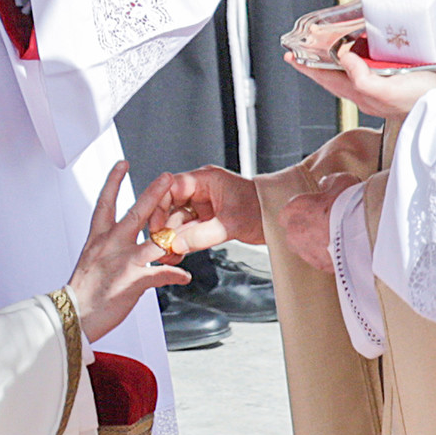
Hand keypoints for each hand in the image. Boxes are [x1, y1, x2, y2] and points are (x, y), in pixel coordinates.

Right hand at [68, 162, 189, 341]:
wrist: (72, 316)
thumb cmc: (81, 293)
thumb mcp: (91, 263)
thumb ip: (106, 251)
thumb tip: (116, 250)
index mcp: (98, 238)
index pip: (105, 203)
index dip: (113, 182)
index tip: (121, 165)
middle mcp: (110, 245)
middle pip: (135, 213)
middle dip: (153, 193)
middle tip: (166, 177)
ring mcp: (122, 261)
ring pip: (154, 240)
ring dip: (173, 231)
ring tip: (189, 223)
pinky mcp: (132, 281)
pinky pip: (160, 274)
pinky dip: (175, 275)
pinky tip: (185, 276)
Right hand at [148, 165, 264, 256]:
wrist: (280, 220)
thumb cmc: (262, 208)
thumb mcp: (231, 222)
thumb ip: (202, 234)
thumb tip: (177, 244)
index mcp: (205, 180)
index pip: (171, 187)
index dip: (160, 205)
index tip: (155, 224)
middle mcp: (201, 192)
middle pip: (171, 206)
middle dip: (163, 226)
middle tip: (157, 244)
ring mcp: (203, 208)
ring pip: (178, 222)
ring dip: (171, 238)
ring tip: (165, 254)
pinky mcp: (207, 223)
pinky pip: (188, 233)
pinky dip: (182, 244)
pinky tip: (176, 255)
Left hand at [278, 172, 360, 271]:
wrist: (364, 232)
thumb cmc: (350, 205)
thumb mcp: (342, 182)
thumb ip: (329, 182)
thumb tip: (325, 183)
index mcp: (294, 209)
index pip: (286, 213)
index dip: (301, 212)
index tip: (313, 210)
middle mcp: (294, 233)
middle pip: (293, 233)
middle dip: (306, 230)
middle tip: (325, 225)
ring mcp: (306, 252)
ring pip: (305, 249)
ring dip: (316, 245)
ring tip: (336, 239)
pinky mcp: (321, 266)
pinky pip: (320, 261)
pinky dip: (328, 257)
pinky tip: (343, 250)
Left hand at [286, 49, 435, 120]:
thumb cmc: (421, 102)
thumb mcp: (387, 89)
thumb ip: (362, 78)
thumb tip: (343, 59)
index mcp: (360, 94)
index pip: (325, 78)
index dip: (308, 67)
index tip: (291, 57)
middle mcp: (365, 94)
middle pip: (332, 77)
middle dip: (316, 64)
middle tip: (302, 50)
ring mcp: (378, 92)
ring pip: (348, 75)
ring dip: (335, 62)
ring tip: (325, 50)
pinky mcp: (392, 86)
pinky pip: (366, 72)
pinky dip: (358, 62)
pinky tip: (362, 55)